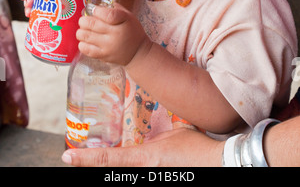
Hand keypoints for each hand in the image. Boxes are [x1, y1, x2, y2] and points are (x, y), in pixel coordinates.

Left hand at [61, 128, 223, 166]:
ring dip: (109, 167)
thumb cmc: (195, 148)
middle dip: (91, 165)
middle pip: (110, 173)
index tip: (67, 157)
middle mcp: (143, 172)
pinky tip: (127, 164)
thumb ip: (155, 138)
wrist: (216, 164)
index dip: (85, 159)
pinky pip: (136, 175)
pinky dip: (126, 169)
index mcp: (144, 157)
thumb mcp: (173, 135)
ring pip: (121, 175)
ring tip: (100, 159)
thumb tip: (147, 138)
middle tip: (73, 160)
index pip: (108, 159)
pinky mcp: (158, 180)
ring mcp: (150, 179)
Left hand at [77, 2, 150, 66]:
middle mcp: (115, 34)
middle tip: (84, 20)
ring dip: (81, 31)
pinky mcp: (103, 56)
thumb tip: (97, 4)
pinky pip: (85, 49)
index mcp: (124, 22)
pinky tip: (85, 40)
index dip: (97, 11)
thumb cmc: (131, 31)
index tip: (94, 10)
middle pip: (92, 24)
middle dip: (84, 20)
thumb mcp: (128, 16)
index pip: (108, 14)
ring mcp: (108, 46)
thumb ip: (114, 8)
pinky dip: (82, 43)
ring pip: (85, 36)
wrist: (137, 52)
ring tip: (84, 30)